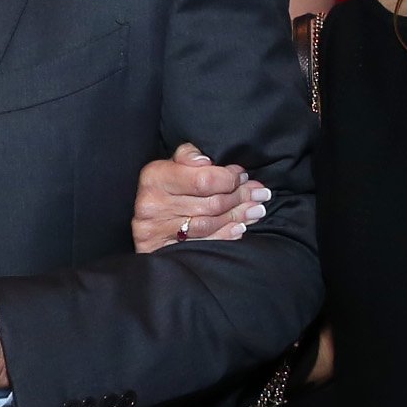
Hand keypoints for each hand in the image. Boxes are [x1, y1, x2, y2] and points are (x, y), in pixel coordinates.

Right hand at [131, 141, 267, 252]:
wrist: (146, 219)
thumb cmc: (165, 188)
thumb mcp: (172, 165)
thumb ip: (189, 157)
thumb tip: (208, 161)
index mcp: (155, 177)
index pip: (203, 180)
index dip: (229, 179)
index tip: (244, 177)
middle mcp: (152, 204)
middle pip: (210, 204)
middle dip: (241, 198)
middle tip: (260, 194)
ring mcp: (156, 230)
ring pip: (208, 224)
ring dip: (238, 217)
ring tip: (256, 210)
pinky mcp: (161, 250)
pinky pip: (202, 244)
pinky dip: (225, 236)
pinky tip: (240, 228)